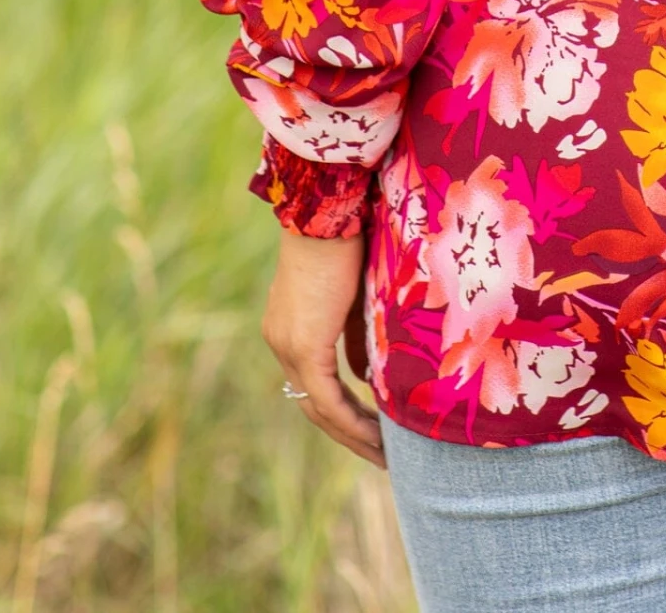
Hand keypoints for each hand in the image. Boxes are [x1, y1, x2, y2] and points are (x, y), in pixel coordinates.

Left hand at [262, 228, 384, 467]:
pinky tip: (377, 435)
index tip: (371, 430)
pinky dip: (351, 418)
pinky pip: (326, 397)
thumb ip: (357, 337)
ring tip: (384, 454)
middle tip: (381, 454)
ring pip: (318, 408)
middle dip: (348, 433)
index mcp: (290, 329)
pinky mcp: (304, 344)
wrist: (328, 211)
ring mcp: (288, 346)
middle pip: (313, 405)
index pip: (313, 385)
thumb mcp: (355, 295)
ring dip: (352, 434)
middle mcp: (281, 343)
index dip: (342, 412)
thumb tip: (368, 377)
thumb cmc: (346, 238)